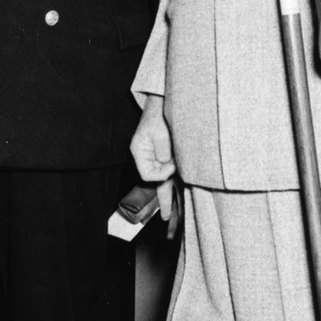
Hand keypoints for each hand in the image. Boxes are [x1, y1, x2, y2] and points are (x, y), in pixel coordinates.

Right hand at [130, 94, 177, 218]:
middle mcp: (148, 157)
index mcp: (140, 153)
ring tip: (170, 214)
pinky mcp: (168, 154)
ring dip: (169, 193)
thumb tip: (171, 169)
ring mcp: (157, 157)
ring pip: (164, 179)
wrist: (164, 102)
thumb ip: (162, 155)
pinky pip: (171, 172)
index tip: (173, 165)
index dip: (161, 174)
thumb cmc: (159, 115)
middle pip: (156, 182)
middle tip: (166, 218)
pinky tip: (180, 193)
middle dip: (163, 200)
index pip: (148, 174)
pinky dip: (174, 182)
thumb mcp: (157, 135)